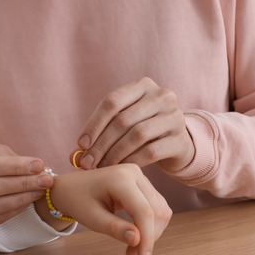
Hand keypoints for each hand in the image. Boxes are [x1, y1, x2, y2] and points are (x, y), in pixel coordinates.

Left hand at [43, 164, 171, 254]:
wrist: (70, 187)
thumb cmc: (77, 201)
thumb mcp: (92, 218)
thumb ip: (114, 229)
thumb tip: (138, 240)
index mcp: (120, 178)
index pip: (144, 211)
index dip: (148, 238)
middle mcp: (135, 173)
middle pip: (156, 212)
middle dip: (148, 238)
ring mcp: (140, 177)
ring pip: (159, 211)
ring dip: (150, 234)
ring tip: (132, 251)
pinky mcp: (143, 185)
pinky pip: (155, 208)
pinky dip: (148, 226)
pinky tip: (134, 238)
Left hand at [75, 77, 194, 173]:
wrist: (176, 144)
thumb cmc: (142, 133)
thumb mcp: (123, 125)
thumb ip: (100, 133)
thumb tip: (73, 155)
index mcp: (143, 85)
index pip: (112, 101)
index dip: (93, 124)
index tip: (80, 145)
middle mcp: (162, 96)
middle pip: (122, 120)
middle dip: (101, 144)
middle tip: (86, 163)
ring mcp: (174, 116)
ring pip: (137, 135)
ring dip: (114, 154)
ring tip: (102, 167)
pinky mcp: (181, 139)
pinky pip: (150, 151)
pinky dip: (131, 161)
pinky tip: (121, 169)